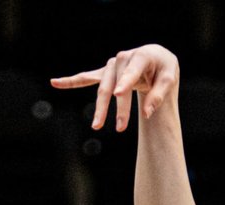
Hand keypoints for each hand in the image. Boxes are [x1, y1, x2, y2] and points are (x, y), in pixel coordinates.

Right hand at [50, 44, 179, 131]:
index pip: (131, 71)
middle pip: (115, 85)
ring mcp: (111, 66)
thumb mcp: (168, 79)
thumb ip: (159, 95)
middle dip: (117, 107)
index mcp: (141, 56)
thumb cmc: (163, 68)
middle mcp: (123, 58)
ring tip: (97, 126)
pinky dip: (71, 81)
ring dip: (100, 107)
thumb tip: (146, 114)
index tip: (117, 94)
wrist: (156, 59)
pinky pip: (86, 78)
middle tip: (120, 128)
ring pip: (102, 88)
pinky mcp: (105, 73)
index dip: (125, 82)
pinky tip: (55, 82)